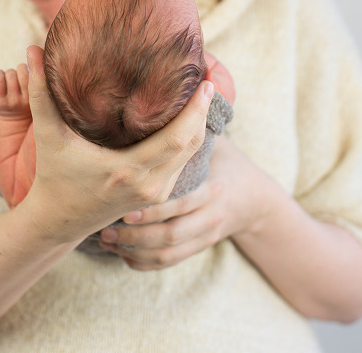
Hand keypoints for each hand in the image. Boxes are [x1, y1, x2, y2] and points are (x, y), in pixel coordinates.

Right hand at [19, 45, 215, 243]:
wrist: (58, 222)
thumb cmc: (52, 176)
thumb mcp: (47, 136)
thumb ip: (40, 94)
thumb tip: (32, 52)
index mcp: (126, 170)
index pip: (177, 138)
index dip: (196, 110)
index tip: (206, 81)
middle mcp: (147, 185)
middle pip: (193, 144)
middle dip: (205, 110)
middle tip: (211, 77)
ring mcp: (155, 194)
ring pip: (192, 154)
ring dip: (199, 124)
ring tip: (202, 92)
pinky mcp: (157, 196)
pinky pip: (183, 163)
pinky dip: (190, 140)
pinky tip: (188, 117)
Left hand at [98, 135, 272, 269]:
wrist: (256, 199)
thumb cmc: (228, 163)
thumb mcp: (217, 144)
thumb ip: (193, 130)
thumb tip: (168, 98)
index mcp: (212, 189)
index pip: (182, 201)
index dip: (153, 208)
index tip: (124, 206)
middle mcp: (210, 215)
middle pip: (171, 233)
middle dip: (136, 233)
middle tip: (105, 228)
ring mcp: (204, 235)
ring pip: (167, 253)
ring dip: (135, 249)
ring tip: (106, 241)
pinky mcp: (197, 248)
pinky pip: (168, 262)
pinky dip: (144, 262)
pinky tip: (121, 254)